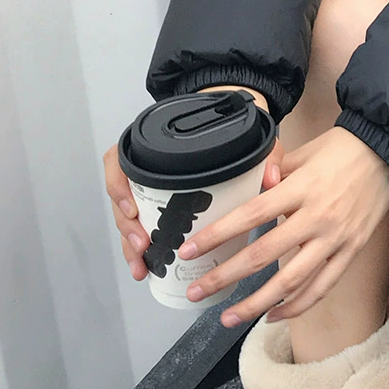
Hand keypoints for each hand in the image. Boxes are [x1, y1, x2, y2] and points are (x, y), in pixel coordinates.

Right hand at [104, 86, 279, 282]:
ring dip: (130, 245)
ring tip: (142, 266)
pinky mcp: (157, 205)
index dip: (118, 186)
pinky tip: (147, 267)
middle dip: (127, 228)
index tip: (132, 209)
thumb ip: (264, 151)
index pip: (117, 160)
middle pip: (120, 197)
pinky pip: (140, 226)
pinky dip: (141, 249)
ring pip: (126, 217)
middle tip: (142, 247)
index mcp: (155, 144)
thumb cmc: (231, 128)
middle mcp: (145, 165)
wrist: (231, 121)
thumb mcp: (249, 135)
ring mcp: (148, 186)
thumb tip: (271, 178)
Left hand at [176, 125, 388, 327]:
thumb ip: (275, 170)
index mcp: (302, 188)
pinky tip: (273, 314)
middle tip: (197, 291)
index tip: (190, 250)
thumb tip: (252, 185)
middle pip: (264, 255)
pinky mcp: (350, 252)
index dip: (218, 234)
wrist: (388, 152)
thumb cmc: (342, 149)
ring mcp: (335, 239)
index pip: (251, 215)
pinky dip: (296, 306)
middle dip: (225, 276)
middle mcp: (317, 217)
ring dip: (256, 304)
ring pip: (291, 282)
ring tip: (229, 317)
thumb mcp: (304, 152)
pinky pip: (321, 287)